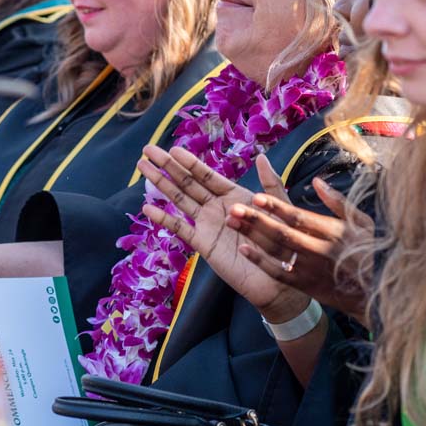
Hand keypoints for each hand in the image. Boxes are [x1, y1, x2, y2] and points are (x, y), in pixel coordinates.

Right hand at [138, 145, 308, 322]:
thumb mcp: (279, 209)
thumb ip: (270, 184)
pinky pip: (181, 229)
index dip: (189, 162)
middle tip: (147, 150)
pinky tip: (148, 208)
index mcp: (234, 195)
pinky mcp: (203, 244)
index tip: (172, 148)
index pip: (207, 175)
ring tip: (143, 168)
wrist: (279, 277)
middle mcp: (217, 207)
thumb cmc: (282, 243)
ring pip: (179, 200)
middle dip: (167, 166)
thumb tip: (261, 157)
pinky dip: (164, 218)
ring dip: (161, 184)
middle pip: (187, 182)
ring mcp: (208, 225)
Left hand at [226, 177, 370, 325]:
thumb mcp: (362, 222)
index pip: (298, 216)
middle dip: (256, 220)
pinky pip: (278, 273)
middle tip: (234, 209)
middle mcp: (318, 249)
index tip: (256, 197)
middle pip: (281, 233)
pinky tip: (243, 249)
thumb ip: (338, 202)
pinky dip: (260, 261)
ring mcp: (309, 269)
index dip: (276, 206)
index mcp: (332, 231)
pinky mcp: (304, 285)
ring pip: (276, 251)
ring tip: (232, 222)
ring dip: (252, 236)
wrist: (374, 293)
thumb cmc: (368, 251)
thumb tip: (317, 181)